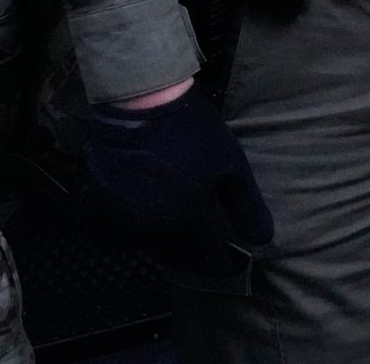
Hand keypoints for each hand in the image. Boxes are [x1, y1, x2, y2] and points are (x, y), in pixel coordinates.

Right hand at [87, 78, 272, 279]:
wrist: (140, 104)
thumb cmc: (192, 133)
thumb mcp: (231, 165)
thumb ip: (246, 207)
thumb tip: (261, 240)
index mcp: (190, 222)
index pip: (210, 262)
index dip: (226, 265)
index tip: (235, 261)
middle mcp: (156, 230)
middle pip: (180, 259)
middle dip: (198, 258)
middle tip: (210, 247)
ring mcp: (128, 221)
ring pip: (155, 247)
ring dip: (172, 244)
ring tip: (186, 229)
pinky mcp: (107, 207)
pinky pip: (132, 229)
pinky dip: (148, 227)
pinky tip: (158, 210)